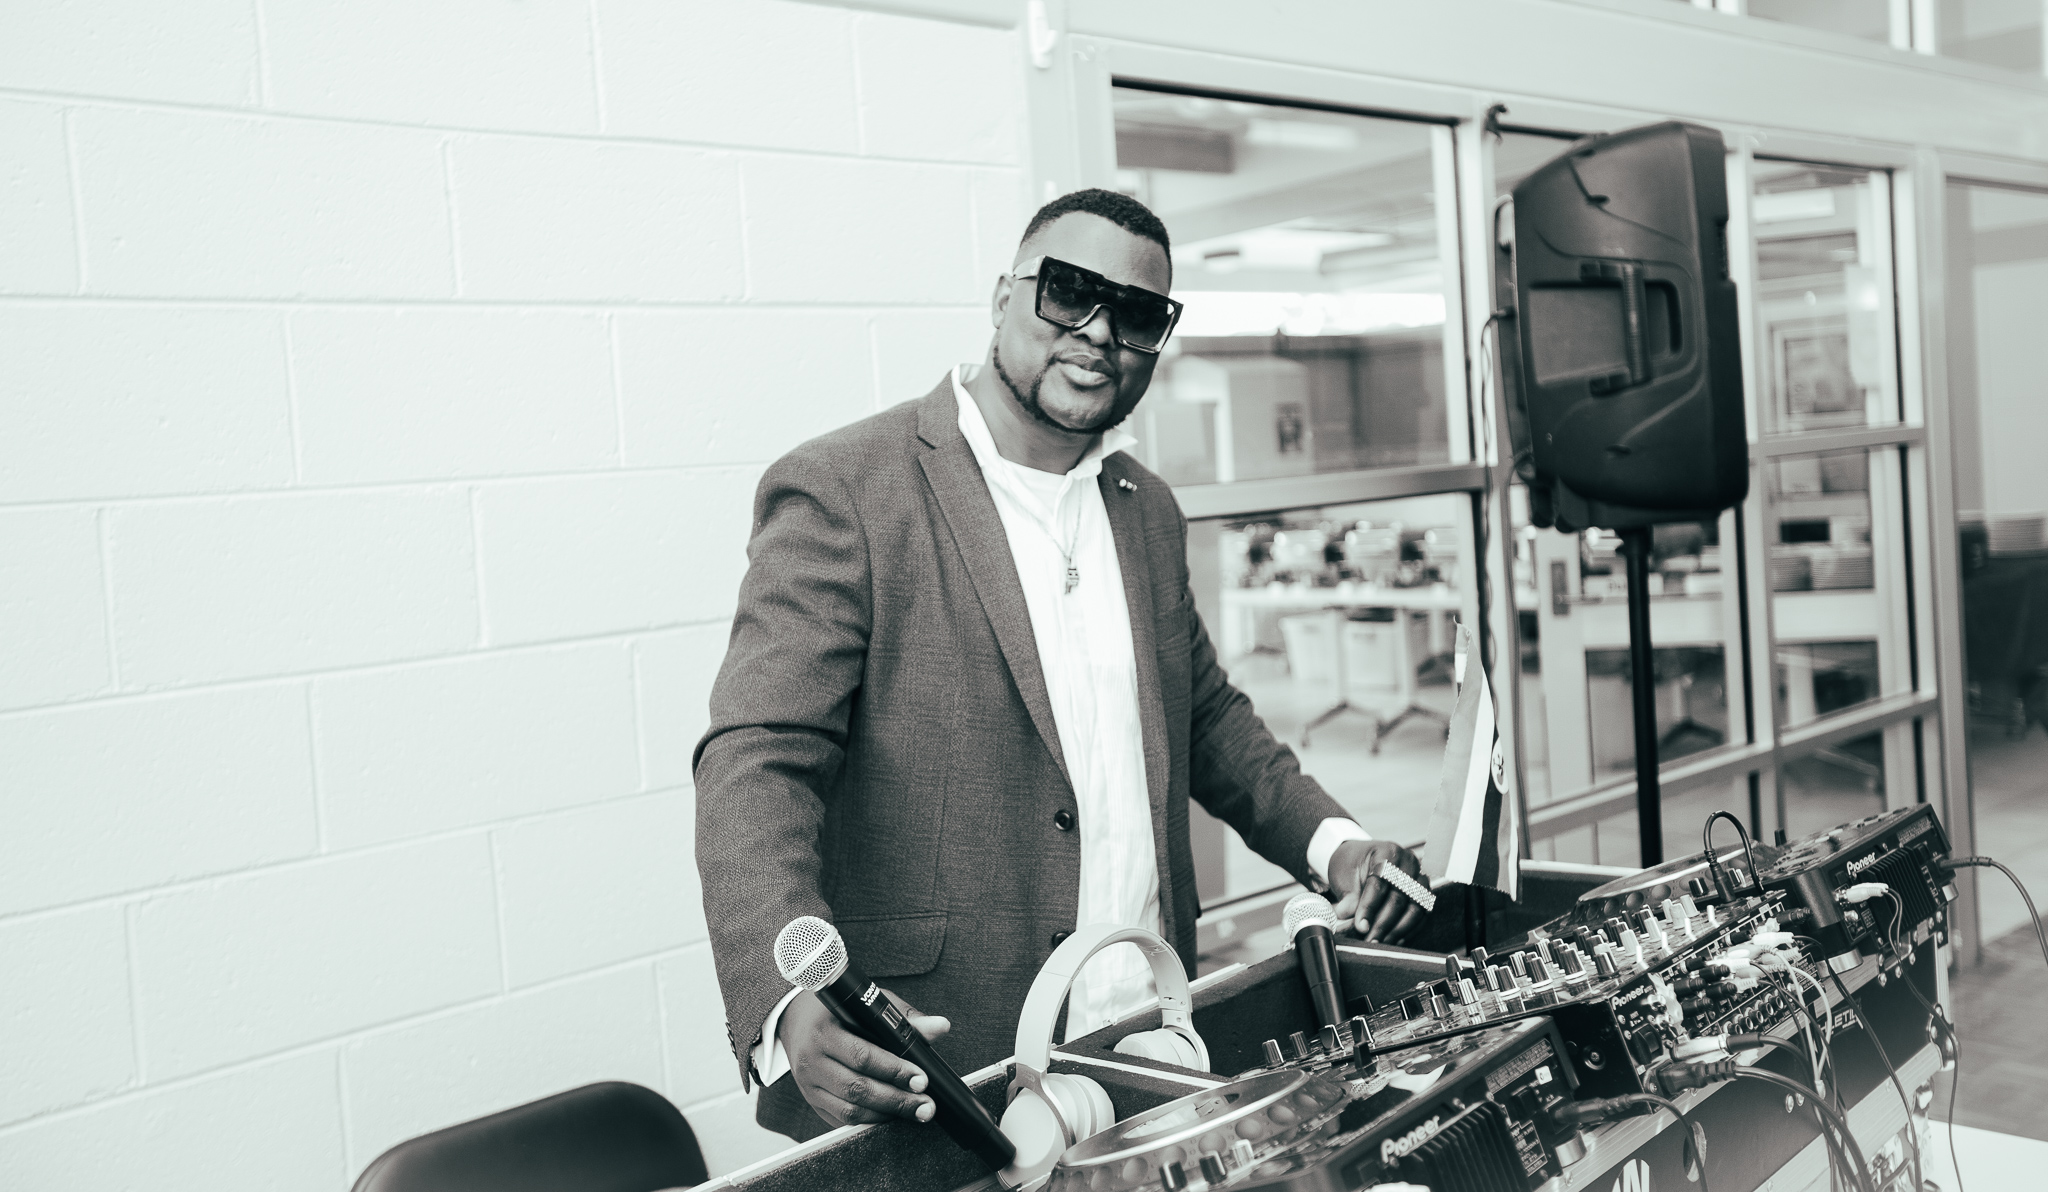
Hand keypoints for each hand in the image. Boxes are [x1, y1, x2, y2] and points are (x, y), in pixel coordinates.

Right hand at [778, 989, 951, 1128]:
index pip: (862, 1056)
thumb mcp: (868, 1005)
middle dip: (897, 1100)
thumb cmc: (839, 1010)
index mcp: (823, 1032)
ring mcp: (809, 1085)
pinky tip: (892, 1115)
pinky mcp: (812, 1100)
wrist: (796, 1019)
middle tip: (926, 1104)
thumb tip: (940, 1026)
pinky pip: (843, 1119)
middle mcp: (811, 1060)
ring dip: (887, 1114)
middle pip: (856, 1089)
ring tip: (916, 1111)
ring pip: (850, 1110)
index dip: (894, 1070)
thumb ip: (904, 1018)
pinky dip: (871, 1119)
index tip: (922, 1078)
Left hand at [1329, 840, 1428, 943]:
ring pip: (1415, 909)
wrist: (1360, 859)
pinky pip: (1422, 915)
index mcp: (1387, 852)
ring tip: (1380, 942)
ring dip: (1397, 930)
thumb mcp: (1343, 876)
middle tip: (1369, 939)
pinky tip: (1393, 940)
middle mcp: (1408, 862)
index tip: (1361, 926)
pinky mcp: (1423, 893)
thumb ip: (1349, 897)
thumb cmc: (1352, 865)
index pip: (1380, 882)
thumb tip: (1352, 919)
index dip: (1369, 907)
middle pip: (1399, 898)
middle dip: (1383, 923)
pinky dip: (1408, 930)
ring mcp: (1419, 877)